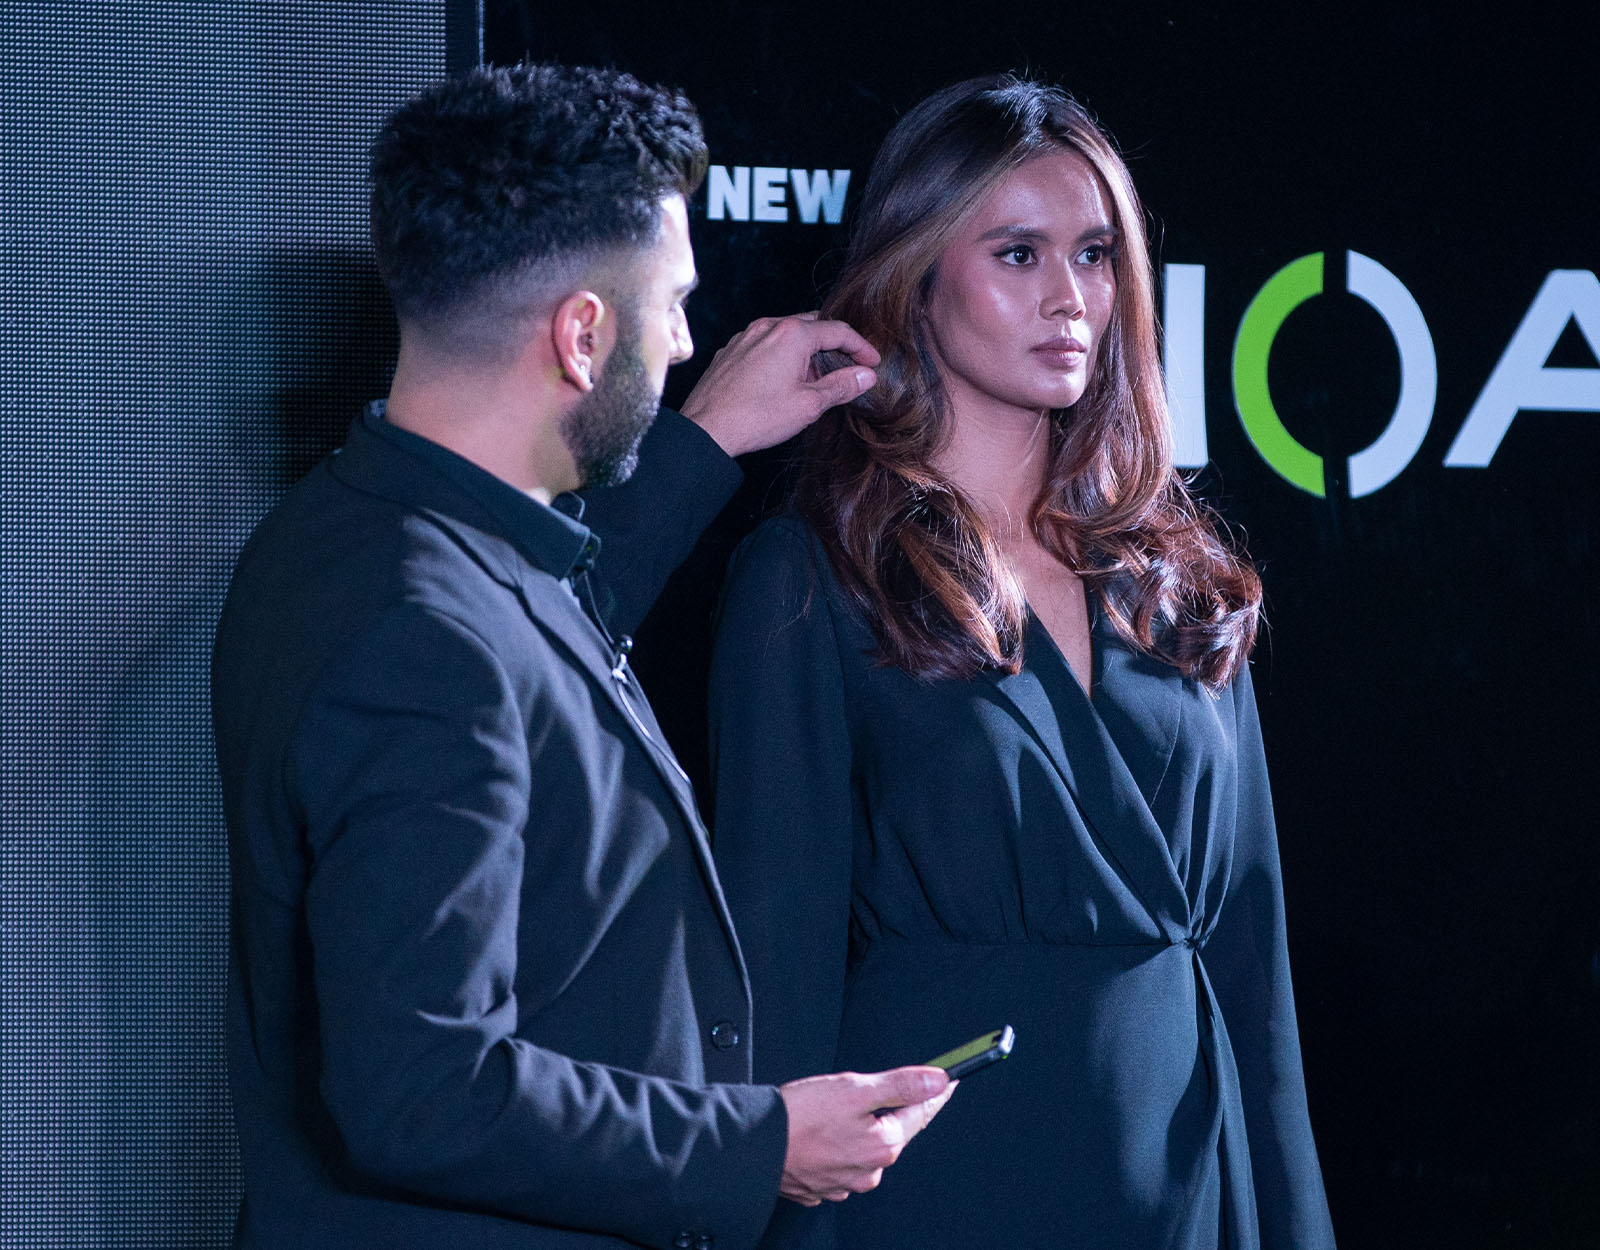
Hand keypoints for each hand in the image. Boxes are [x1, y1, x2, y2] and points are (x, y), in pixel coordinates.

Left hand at [678, 312, 880, 457]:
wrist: (707, 429)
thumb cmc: (756, 417)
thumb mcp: (809, 405)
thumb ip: (841, 386)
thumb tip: (865, 376)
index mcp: (792, 334)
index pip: (838, 331)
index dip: (861, 346)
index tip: (872, 362)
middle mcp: (767, 327)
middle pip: (812, 326)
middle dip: (834, 345)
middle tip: (848, 367)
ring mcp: (745, 336)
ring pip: (787, 334)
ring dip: (806, 351)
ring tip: (815, 379)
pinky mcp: (731, 351)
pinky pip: (765, 344)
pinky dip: (782, 355)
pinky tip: (784, 380)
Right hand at [776, 1066, 953, 1205]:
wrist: (753, 1145)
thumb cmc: (798, 1116)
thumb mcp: (856, 1087)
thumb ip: (901, 1084)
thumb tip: (938, 1080)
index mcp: (882, 1146)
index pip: (919, 1115)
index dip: (933, 1094)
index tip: (948, 1083)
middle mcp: (868, 1171)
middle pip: (889, 1132)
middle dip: (881, 1112)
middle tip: (856, 1094)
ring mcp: (843, 1183)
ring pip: (861, 1149)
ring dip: (855, 1131)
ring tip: (827, 1114)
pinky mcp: (819, 1187)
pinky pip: (837, 1162)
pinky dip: (832, 1147)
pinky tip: (817, 1133)